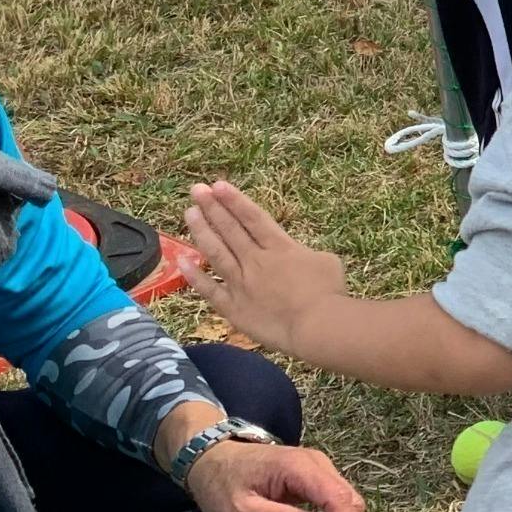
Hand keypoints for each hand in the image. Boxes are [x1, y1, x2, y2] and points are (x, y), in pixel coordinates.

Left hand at [184, 436, 365, 511]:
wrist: (210, 458)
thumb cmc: (221, 484)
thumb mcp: (238, 511)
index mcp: (298, 468)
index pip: (337, 498)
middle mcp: (316, 465)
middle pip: (349, 500)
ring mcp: (318, 470)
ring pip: (347, 502)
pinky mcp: (314, 479)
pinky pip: (336, 502)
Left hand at [185, 181, 348, 358]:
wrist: (316, 325)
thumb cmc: (329, 293)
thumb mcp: (327, 262)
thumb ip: (305, 254)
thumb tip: (298, 255)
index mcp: (280, 248)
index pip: (253, 218)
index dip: (234, 200)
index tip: (218, 185)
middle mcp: (256, 260)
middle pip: (230, 230)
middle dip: (212, 207)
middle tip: (197, 190)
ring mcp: (241, 284)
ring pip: (216, 253)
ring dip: (201, 231)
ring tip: (189, 213)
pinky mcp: (234, 308)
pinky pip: (210, 290)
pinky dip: (195, 276)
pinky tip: (182, 260)